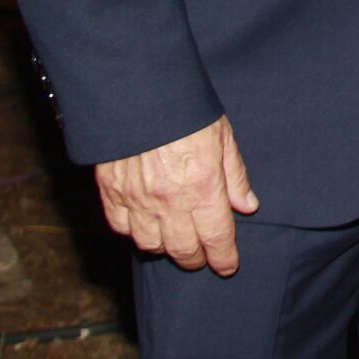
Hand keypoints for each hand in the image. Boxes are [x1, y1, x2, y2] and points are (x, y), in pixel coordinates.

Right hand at [94, 115, 259, 274]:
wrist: (138, 92)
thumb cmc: (186, 111)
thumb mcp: (223, 137)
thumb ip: (235, 175)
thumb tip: (248, 206)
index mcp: (203, 186)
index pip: (216, 238)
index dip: (224, 258)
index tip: (227, 266)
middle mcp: (170, 200)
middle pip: (183, 250)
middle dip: (196, 258)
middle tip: (202, 256)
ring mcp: (137, 199)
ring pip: (150, 245)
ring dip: (164, 248)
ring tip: (174, 239)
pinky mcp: (111, 192)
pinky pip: (121, 227)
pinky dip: (134, 231)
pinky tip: (144, 224)